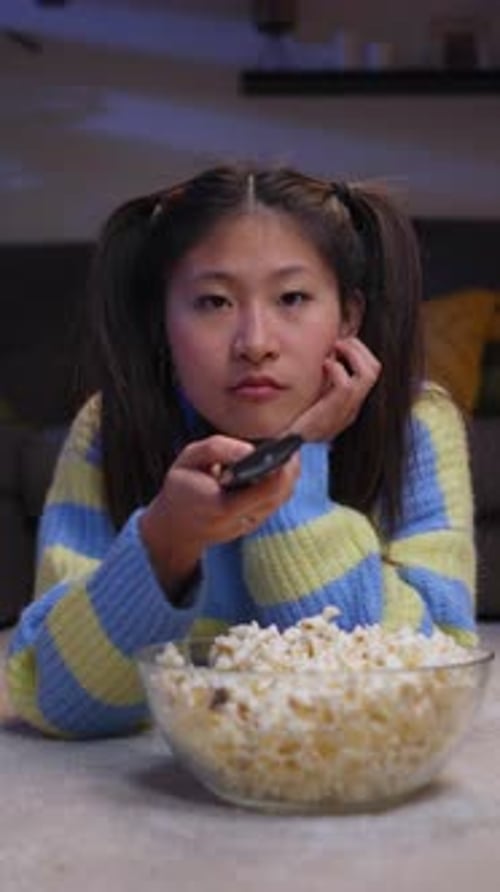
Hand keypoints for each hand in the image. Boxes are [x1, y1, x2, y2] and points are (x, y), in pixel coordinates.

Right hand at [140, 435, 299, 592]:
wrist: (175, 527)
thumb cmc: (182, 488)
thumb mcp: (188, 460)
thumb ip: (218, 450)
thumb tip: (250, 450)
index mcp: (222, 506)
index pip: (268, 489)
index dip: (281, 467)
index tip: (284, 446)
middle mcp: (240, 520)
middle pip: (281, 493)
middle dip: (290, 468)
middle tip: (291, 445)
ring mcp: (248, 525)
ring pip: (282, 499)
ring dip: (288, 476)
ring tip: (287, 452)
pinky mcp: (253, 524)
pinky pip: (274, 502)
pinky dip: (280, 484)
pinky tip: (278, 467)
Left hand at [285, 337, 380, 441]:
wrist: (283, 443)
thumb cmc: (295, 416)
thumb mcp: (314, 394)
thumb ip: (324, 377)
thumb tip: (330, 349)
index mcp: (351, 403)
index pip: (372, 370)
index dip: (360, 351)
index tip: (340, 342)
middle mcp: (354, 408)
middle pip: (374, 369)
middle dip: (357, 348)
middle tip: (337, 343)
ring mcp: (346, 413)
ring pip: (367, 374)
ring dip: (350, 353)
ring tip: (333, 349)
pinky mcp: (332, 415)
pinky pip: (346, 386)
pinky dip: (336, 369)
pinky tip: (324, 366)